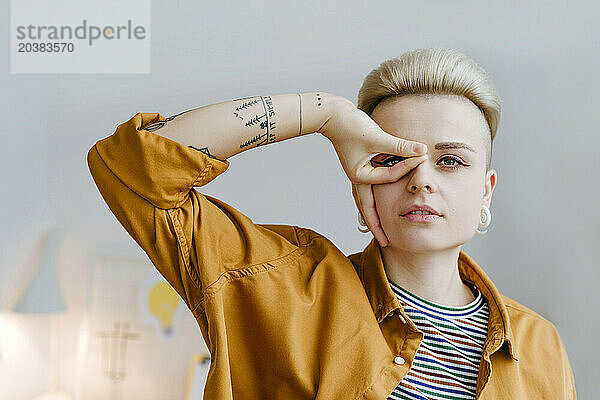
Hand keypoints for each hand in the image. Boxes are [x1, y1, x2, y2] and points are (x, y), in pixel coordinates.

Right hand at [319, 97, 428, 246]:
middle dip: (377, 225)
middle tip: (386, 242)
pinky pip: (369, 187)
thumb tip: (422, 151)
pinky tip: (379, 202)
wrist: (332, 115)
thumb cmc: (351, 125)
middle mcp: (357, 178)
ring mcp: (357, 173)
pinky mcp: (359, 165)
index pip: (389, 178)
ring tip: (380, 229)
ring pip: (366, 200)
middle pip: (368, 208)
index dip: (407, 167)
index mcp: (360, 176)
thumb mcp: (377, 137)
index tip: (423, 159)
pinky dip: (374, 197)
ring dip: (374, 214)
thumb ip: (400, 146)